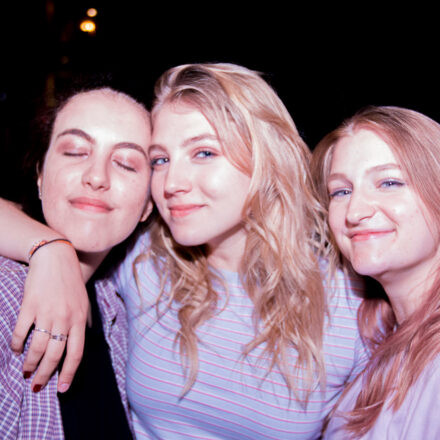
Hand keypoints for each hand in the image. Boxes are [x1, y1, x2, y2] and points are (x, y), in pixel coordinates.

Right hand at [11, 242, 87, 392]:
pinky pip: (21, 332)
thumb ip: (83, 322)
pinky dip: (17, 344)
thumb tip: (83, 341)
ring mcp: (47, 313)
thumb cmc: (70, 282)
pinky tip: (16, 349)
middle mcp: (64, 319)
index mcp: (79, 320)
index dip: (69, 373)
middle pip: (54, 355)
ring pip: (37, 348)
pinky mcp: (30, 306)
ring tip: (26, 371)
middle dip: (46, 375)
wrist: (56, 259)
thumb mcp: (84, 302)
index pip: (76, 354)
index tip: (62, 389)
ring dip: (30, 364)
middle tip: (37, 386)